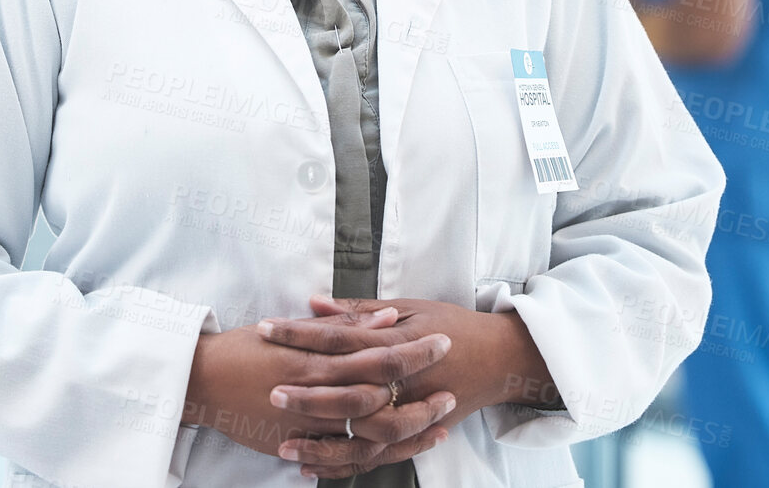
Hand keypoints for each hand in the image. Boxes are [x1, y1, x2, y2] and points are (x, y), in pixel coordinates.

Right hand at [182, 310, 454, 467]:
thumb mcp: (295, 329)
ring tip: (435, 428)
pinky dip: (368, 458)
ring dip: (405, 434)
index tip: (443, 343)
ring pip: (367, 436)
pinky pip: (340, 459)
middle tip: (449, 396)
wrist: (201, 379)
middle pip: (381, 401)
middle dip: (419, 400)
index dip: (414, 352)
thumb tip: (386, 319)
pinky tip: (390, 454)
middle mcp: (317, 393)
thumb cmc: (246, 347)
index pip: (379, 355)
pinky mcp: (297, 445)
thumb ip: (342, 326)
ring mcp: (307, 425)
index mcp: (319, 357)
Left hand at [257, 295, 558, 475]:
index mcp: (400, 341)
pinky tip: (309, 466)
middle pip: (349, 389)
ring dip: (322, 440)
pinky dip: (342, 465)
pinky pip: (376, 457)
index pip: (340, 337)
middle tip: (270, 391)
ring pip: (362, 434)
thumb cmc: (454, 326)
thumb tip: (314, 302)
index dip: (302, 334)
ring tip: (283, 442)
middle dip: (308, 392)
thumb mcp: (413, 307)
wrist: (501, 360)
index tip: (267, 330)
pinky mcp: (414, 434)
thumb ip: (361, 311)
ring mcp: (411, 412)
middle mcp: (405, 381)